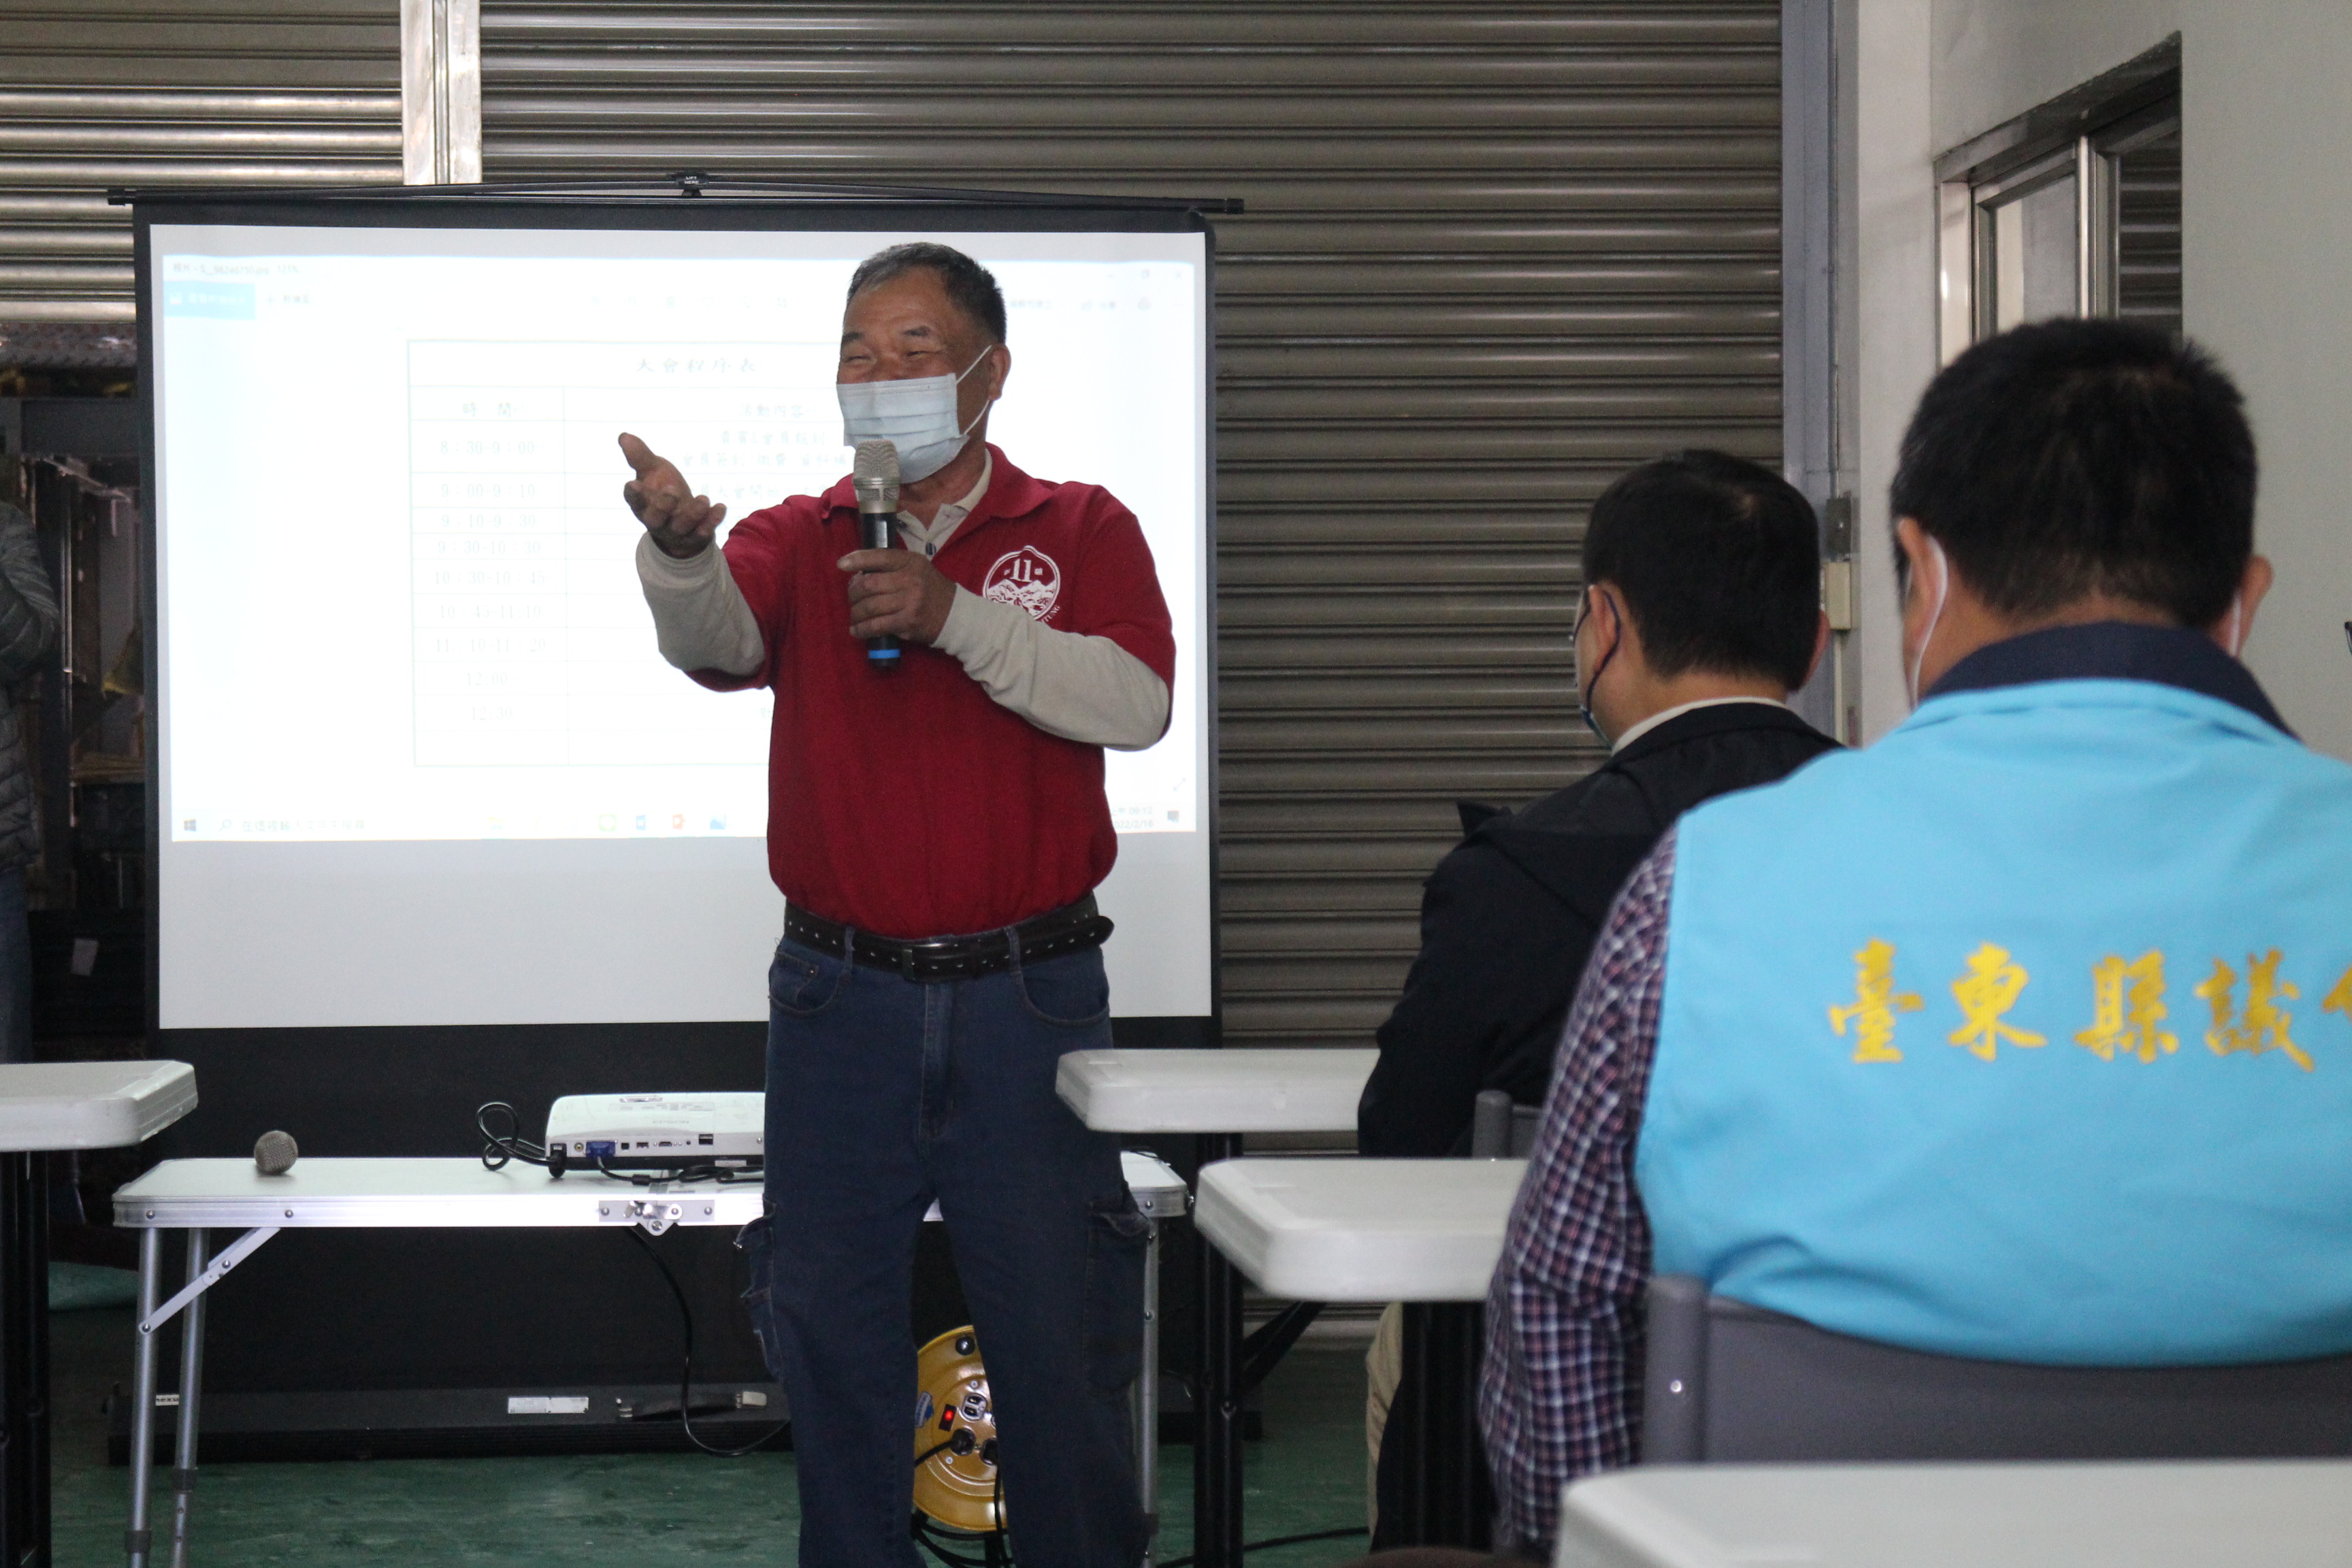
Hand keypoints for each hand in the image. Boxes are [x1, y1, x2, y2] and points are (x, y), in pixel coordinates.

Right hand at [618, 432, 725, 557]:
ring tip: (703, 498)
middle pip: (655, 519)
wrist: (683, 521)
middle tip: (672, 490)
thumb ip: (640, 457)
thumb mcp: (652, 472)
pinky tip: (720, 507)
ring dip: (693, 513)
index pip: (634, 501)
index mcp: (642, 505)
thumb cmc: (662, 491)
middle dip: (663, 506)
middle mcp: (657, 521)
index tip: (633, 483)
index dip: (633, 494)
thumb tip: (624, 436)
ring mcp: (677, 532)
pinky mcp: (696, 537)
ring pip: (682, 527)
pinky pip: (704, 532)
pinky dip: (712, 520)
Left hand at [839, 548, 956, 645]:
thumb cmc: (930, 589)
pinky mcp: (907, 622)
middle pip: (869, 584)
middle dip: (853, 593)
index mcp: (911, 562)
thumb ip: (892, 567)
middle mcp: (910, 580)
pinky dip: (862, 629)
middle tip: (852, 598)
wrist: (954, 614)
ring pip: (870, 607)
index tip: (841, 564)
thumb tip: (859, 575)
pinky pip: (877, 626)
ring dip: (855, 613)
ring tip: (854, 616)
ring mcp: (909, 602)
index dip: (857, 559)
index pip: (880, 557)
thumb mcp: (916, 568)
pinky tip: (857, 630)